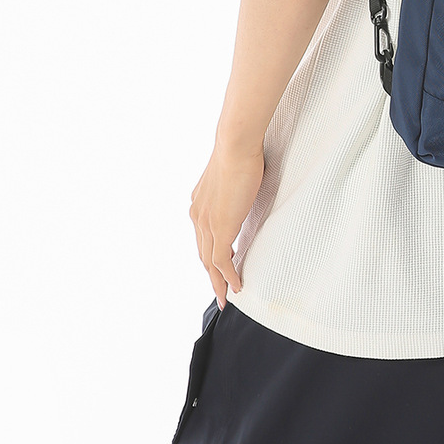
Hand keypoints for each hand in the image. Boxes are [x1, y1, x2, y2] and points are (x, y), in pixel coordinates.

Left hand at [189, 136, 264, 306]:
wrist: (235, 146)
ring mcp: (206, 223)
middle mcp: (198, 216)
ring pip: (210, 262)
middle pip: (204, 254)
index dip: (211, 256)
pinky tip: (237, 286)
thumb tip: (244, 190)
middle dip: (212, 276)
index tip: (220, 269)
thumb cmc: (240, 154)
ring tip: (227, 296)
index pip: (204, 238)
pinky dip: (229, 276)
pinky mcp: (219, 228)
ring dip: (218, 282)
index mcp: (200, 205)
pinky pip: (222, 261)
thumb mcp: (234, 177)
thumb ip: (234, 191)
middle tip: (220, 293)